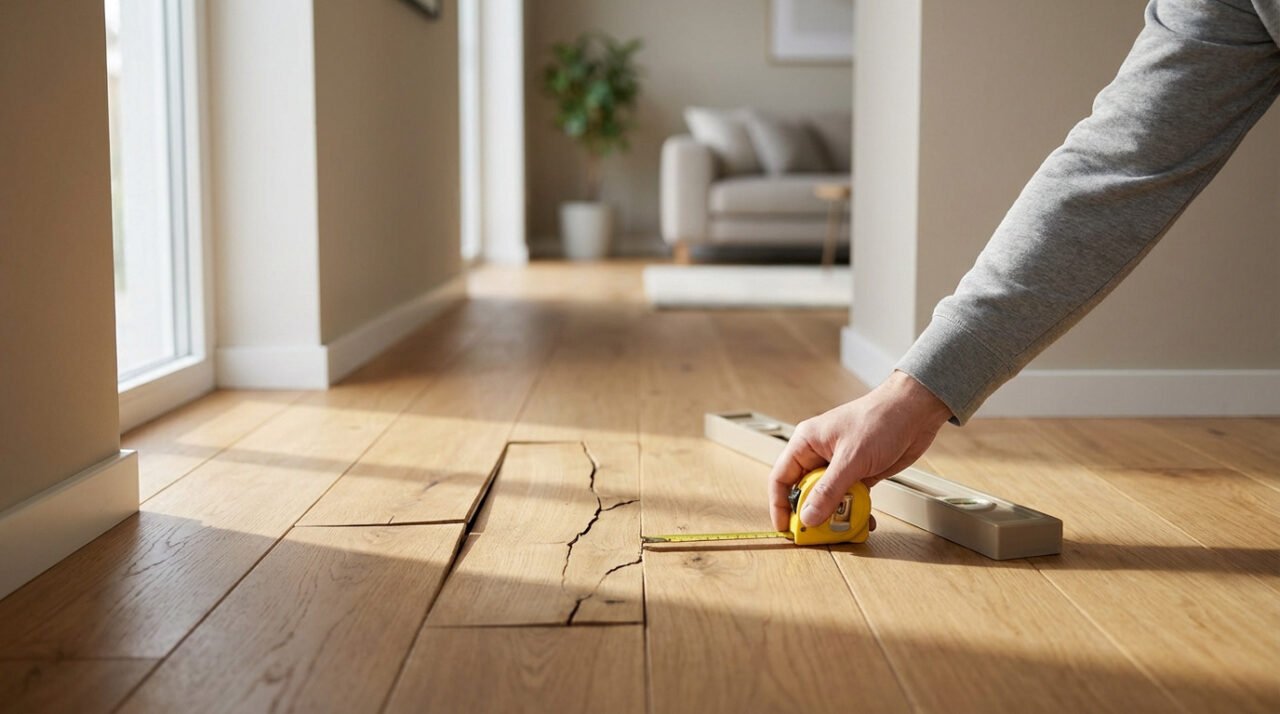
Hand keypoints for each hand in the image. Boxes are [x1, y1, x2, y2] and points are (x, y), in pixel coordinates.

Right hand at [769, 370, 952, 530]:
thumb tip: (808, 516)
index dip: (780, 505)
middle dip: (811, 514)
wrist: (916, 411)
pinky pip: (850, 498)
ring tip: (845, 528)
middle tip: (818, 534)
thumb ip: (829, 490)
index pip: (782, 478)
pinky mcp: (860, 472)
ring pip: (829, 498)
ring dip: (837, 515)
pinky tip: (864, 519)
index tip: (786, 527)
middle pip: (805, 492)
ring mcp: (840, 465)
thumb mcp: (851, 459)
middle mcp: (820, 454)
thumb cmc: (881, 419)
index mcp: (807, 443)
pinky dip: (855, 510)